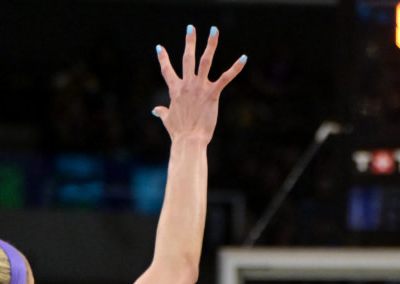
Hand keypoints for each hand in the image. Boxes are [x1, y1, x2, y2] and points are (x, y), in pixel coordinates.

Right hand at [152, 26, 245, 144]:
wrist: (189, 139)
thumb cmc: (178, 133)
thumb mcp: (167, 120)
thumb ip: (162, 112)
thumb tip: (155, 110)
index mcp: (175, 90)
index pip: (167, 70)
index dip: (163, 58)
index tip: (159, 47)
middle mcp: (186, 85)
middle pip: (187, 58)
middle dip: (189, 42)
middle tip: (191, 28)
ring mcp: (199, 88)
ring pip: (205, 61)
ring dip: (210, 44)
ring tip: (214, 30)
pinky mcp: (212, 94)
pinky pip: (226, 77)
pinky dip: (235, 68)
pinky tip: (244, 58)